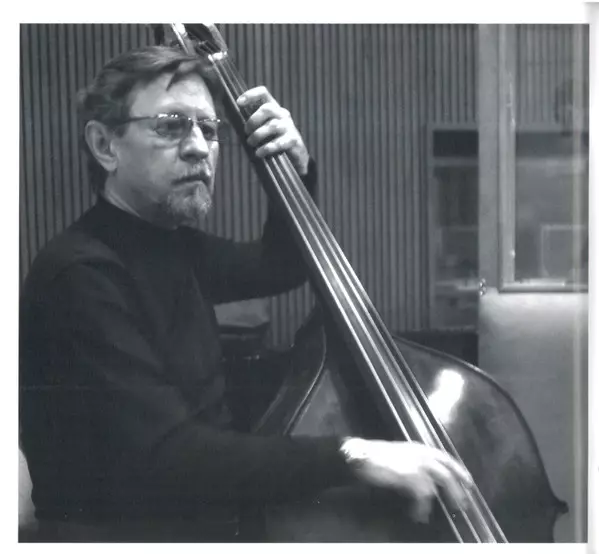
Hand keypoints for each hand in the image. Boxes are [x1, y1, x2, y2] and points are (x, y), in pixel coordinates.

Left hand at [237, 86, 309, 175]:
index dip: (251, 95)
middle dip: (253, 120)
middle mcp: (282, 114)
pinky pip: (279, 142)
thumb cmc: (274, 141)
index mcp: (273, 108)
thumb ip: (252, 123)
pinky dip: (267, 148)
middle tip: (246, 132)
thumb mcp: (263, 128)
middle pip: (267, 109)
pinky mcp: (293, 140)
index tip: (239, 103)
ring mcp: (289, 127)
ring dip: (258, 135)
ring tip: (251, 144)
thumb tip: (232, 120)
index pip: (263, 93)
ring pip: (272, 126)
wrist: (295, 157)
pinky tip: (259, 153)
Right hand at [341, 438, 473, 522]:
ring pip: (442, 481)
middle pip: (447, 471)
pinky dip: (422, 508)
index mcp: (418, 448)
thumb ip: (410, 462)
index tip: (467, 480)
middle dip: (458, 487)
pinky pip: (423, 496)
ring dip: (448, 497)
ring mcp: (417, 464)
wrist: (360, 456)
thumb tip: (420, 478)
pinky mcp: (411, 476)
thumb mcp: (397, 455)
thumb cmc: (373, 456)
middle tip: (463, 503)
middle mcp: (421, 453)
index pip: (444, 457)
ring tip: (449, 510)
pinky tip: (419, 515)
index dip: (458, 468)